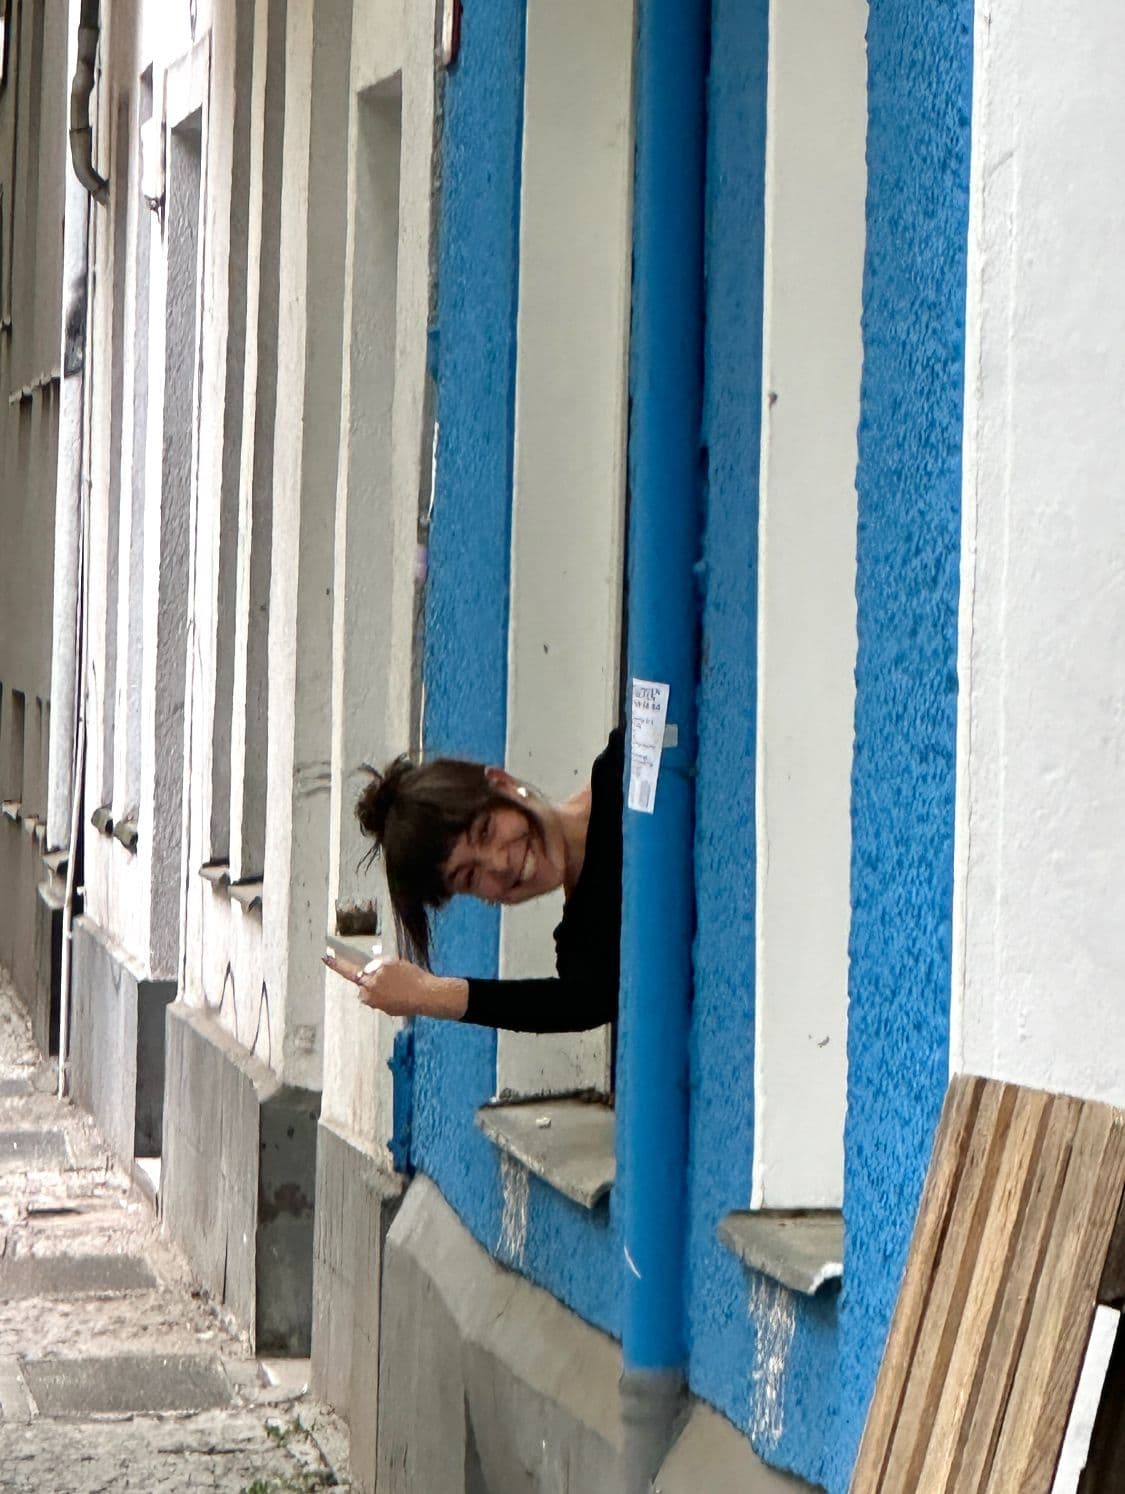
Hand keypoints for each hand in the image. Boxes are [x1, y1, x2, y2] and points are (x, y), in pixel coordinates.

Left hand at [322, 953, 468, 1020]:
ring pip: (372, 993)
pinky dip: (388, 996)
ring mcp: (377, 1003)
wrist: (428, 996)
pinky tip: (401, 993)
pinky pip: (381, 1000)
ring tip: (399, 985)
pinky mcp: (385, 1010)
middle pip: (363, 983)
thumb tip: (372, 969)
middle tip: (391, 977)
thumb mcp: (395, 963)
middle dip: (371, 979)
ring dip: (379, 988)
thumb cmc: (413, 977)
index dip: (337, 964)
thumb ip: (379, 965)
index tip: (325, 958)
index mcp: (371, 977)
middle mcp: (370, 991)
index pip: (350, 969)